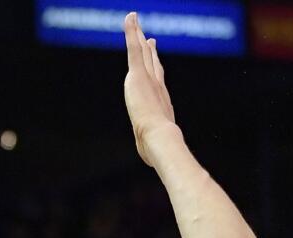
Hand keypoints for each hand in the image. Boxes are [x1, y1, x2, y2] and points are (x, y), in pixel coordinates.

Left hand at [123, 12, 177, 166]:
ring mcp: (147, 78)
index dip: (156, 69)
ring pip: (141, 51)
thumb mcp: (156, 147)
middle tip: (147, 37)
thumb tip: (162, 164)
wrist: (159, 139)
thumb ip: (158, 150)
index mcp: (160, 100)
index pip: (157, 81)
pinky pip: (134, 47)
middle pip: (151, 63)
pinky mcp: (138, 74)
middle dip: (148, 49)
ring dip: (137, 34)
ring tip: (133, 20)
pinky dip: (132, 31)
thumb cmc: (159, 147)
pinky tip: (130, 18)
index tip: (155, 59)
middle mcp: (155, 86)